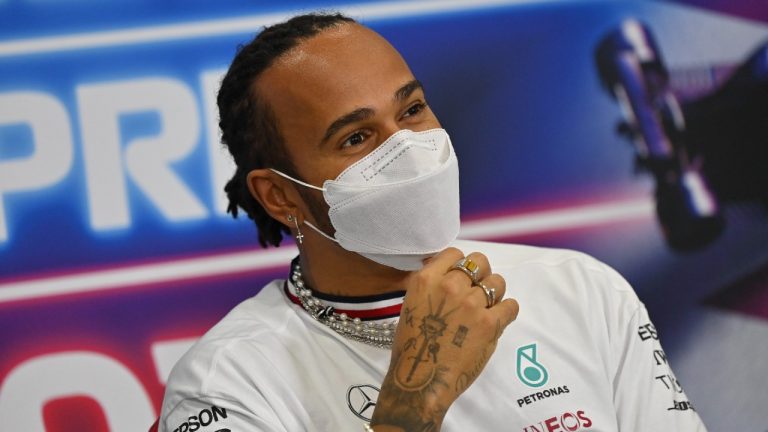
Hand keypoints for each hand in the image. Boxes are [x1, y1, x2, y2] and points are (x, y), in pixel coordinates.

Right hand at [370, 248, 519, 430]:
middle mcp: (450, 287)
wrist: (422, 380)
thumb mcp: (411, 305)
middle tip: (478, 290)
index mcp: (426, 280)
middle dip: (481, 274)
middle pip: (479, 262)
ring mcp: (472, 304)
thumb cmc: (414, 347)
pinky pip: (511, 305)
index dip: (461, 264)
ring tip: (486, 308)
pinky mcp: (490, 324)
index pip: (455, 254)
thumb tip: (450, 273)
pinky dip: (506, 312)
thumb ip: (432, 286)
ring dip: (494, 292)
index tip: (462, 276)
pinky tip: (497, 320)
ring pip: (498, 282)